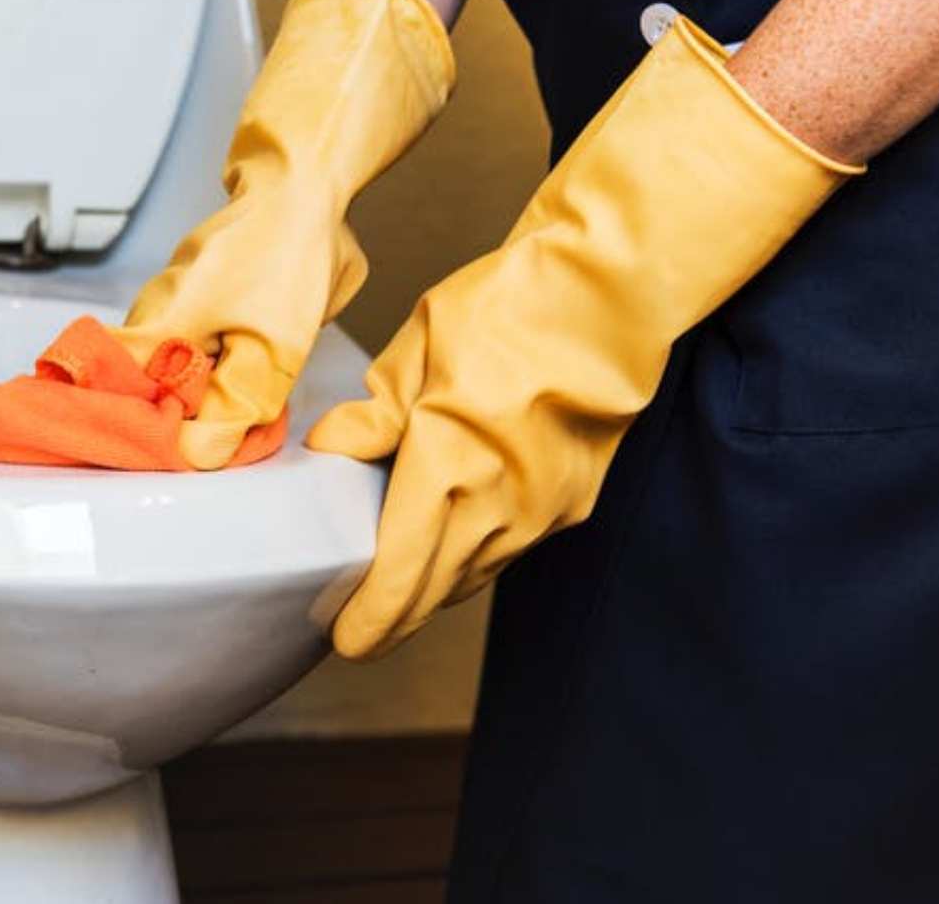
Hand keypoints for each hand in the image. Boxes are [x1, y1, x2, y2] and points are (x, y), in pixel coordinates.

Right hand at [115, 0, 454, 468]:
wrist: (303, 185)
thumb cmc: (286, 256)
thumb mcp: (274, 349)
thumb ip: (235, 406)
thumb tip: (197, 452)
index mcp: (160, 328)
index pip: (101, 391)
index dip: (111, 428)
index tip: (137, 455)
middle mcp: (154, 312)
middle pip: (136, 387)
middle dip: (163, 421)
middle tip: (198, 445)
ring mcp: (172, 298)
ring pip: (167, 366)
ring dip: (191, 395)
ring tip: (222, 415)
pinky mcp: (196, 291)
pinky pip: (189, 343)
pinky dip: (207, 368)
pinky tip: (236, 376)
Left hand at [310, 16, 857, 655]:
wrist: (606, 299)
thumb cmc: (510, 310)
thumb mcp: (418, 348)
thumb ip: (374, 412)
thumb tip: (332, 447)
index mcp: (446, 466)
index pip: (398, 572)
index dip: (369, 618)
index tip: (345, 637)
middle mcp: (497, 505)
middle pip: (436, 593)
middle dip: (395, 621)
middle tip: (363, 634)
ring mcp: (541, 511)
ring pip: (476, 575)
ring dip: (436, 591)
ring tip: (401, 592)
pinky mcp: (573, 503)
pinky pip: (512, 550)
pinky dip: (476, 558)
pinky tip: (456, 544)